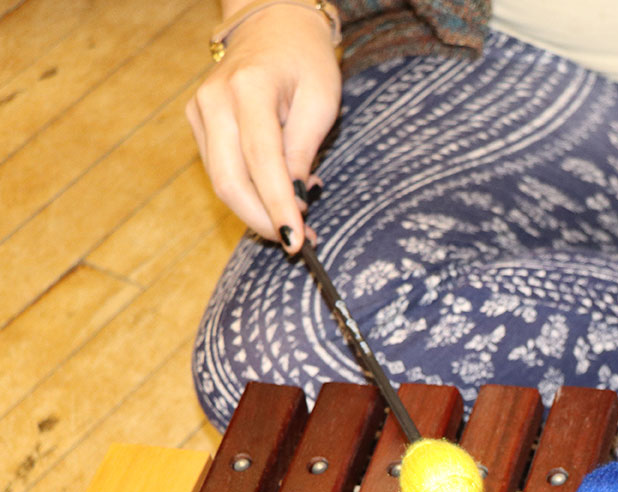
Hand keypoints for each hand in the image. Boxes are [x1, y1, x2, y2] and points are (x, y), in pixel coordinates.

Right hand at [186, 4, 341, 251]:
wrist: (273, 26)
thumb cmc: (306, 60)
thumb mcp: (322, 100)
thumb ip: (304, 150)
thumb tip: (294, 199)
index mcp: (249, 89)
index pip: (262, 162)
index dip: (278, 207)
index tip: (296, 241)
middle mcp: (215, 101)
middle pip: (231, 181)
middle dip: (263, 220)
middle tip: (297, 241)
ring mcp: (200, 111)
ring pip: (222, 182)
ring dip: (257, 212)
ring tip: (295, 222)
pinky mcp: (197, 122)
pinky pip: (220, 171)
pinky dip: (248, 194)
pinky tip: (276, 197)